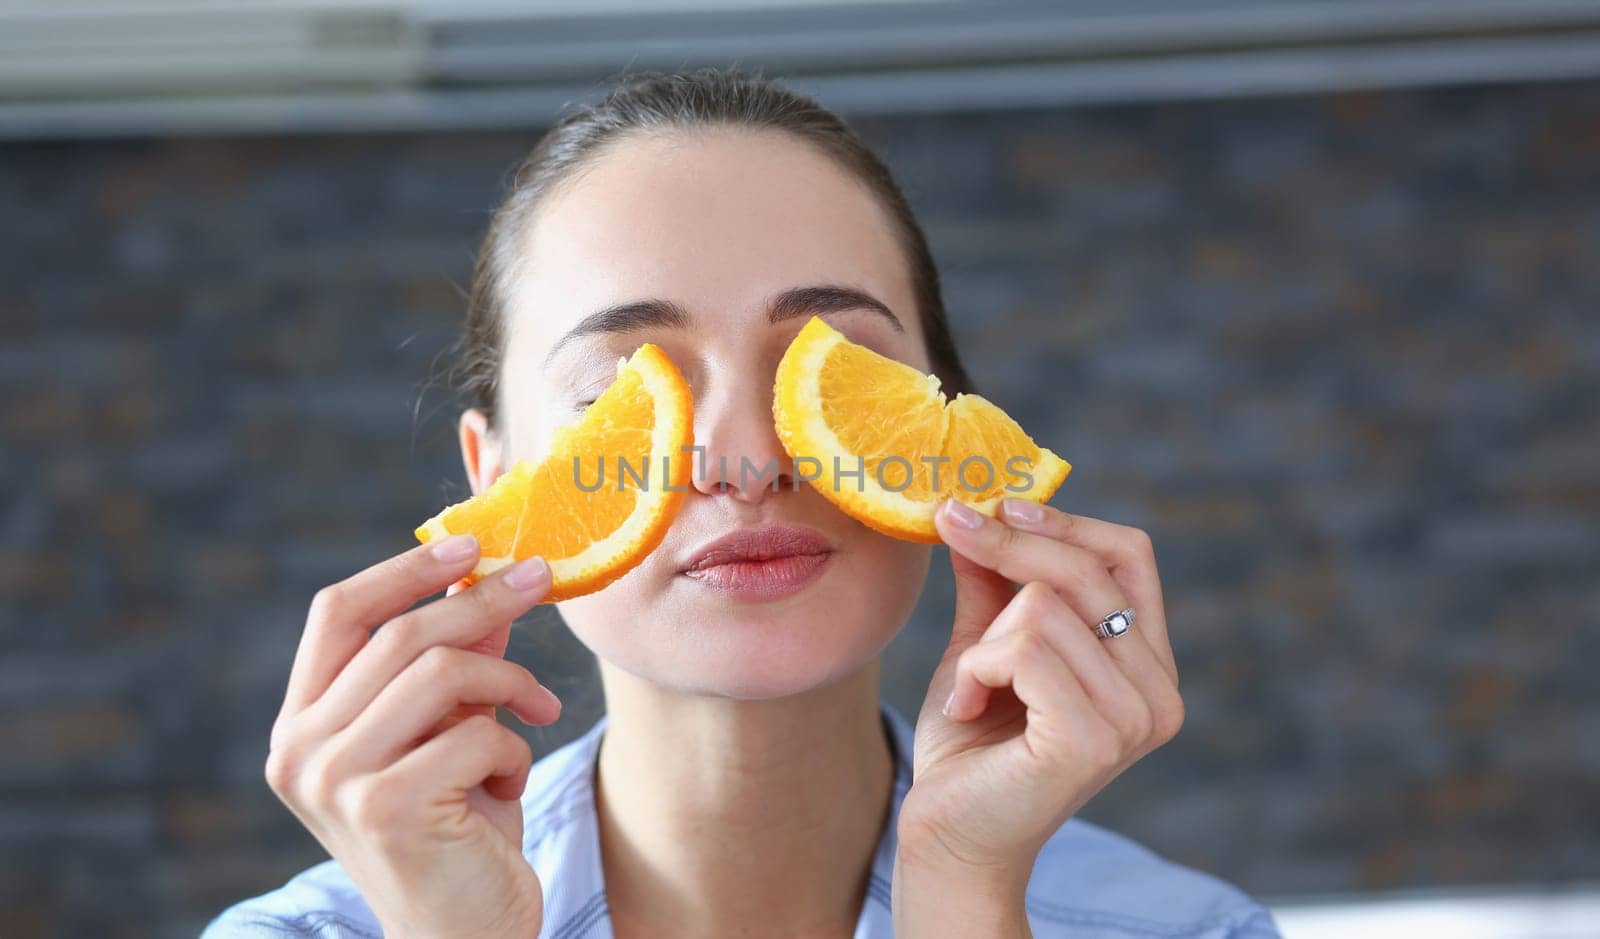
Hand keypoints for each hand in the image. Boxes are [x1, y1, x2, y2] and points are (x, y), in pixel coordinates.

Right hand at [264, 535, 561, 937]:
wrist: (462, 936)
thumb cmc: (457, 834)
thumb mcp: (454, 732)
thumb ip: (461, 660)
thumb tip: (495, 576)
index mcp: (301, 724)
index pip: (337, 612)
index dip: (406, 569)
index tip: (473, 543)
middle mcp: (300, 750)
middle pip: (402, 634)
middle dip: (485, 601)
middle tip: (544, 580)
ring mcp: (336, 780)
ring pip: (444, 672)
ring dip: (513, 685)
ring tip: (538, 715)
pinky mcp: (387, 809)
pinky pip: (477, 734)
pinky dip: (515, 752)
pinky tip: (509, 790)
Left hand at [897, 498, 1183, 885]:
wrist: (949, 832)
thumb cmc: (971, 743)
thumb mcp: (984, 642)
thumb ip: (994, 580)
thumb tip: (978, 504)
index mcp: (1147, 664)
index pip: (1130, 556)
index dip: (1066, 520)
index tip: (998, 502)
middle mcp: (1157, 692)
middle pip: (1086, 568)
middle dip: (1006, 545)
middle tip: (946, 524)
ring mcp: (1133, 719)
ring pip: (1043, 606)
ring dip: (983, 640)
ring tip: (973, 686)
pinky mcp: (1092, 739)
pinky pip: (1024, 648)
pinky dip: (976, 668)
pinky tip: (970, 707)